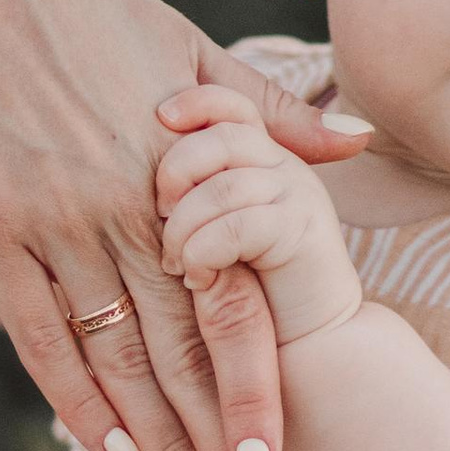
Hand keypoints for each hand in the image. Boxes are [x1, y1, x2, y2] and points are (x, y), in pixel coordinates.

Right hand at [0, 0, 371, 450]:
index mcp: (180, 178)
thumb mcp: (187, 47)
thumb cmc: (77, 0)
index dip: (259, 397)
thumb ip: (267, 114)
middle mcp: (125, 215)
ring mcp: (53, 229)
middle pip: (184, 359)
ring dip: (156, 447)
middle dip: (219, 450)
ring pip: (118, 362)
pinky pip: (39, 336)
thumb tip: (356, 140)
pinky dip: (75, 398)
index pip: (236, 312)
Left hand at [155, 87, 364, 348]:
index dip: (194, 103)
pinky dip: (206, 252)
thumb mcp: (204, 234)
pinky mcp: (303, 233)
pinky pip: (238, 224)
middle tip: (161, 218)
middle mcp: (284, 166)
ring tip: (177, 264)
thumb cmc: (242, 294)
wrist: (308, 347)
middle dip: (178, 173)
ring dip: (185, 227)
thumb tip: (141, 171)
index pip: (228, 104)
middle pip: (222, 135)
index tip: (160, 118)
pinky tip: (198, 280)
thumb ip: (182, 195)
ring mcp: (298, 196)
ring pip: (224, 183)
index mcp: (260, 156)